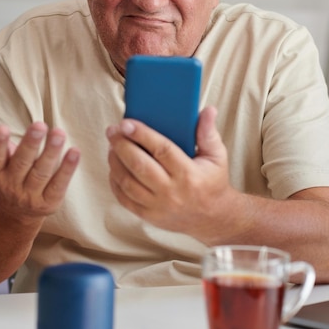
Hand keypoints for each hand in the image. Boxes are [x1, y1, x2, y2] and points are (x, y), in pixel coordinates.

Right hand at [0, 100, 79, 219]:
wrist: (11, 214)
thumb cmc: (3, 171)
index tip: (1, 128)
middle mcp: (11, 183)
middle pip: (21, 163)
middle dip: (30, 144)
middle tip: (40, 124)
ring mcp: (30, 195)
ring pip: (41, 173)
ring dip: (51, 153)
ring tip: (59, 133)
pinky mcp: (49, 202)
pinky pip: (59, 185)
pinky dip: (67, 169)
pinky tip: (75, 151)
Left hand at [106, 106, 234, 242]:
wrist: (212, 218)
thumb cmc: (212, 181)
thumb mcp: (217, 156)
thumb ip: (208, 132)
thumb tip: (208, 110)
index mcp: (188, 174)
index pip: (162, 150)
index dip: (142, 135)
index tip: (126, 123)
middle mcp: (172, 192)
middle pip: (139, 165)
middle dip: (121, 145)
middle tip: (112, 130)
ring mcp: (158, 206)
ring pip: (127, 182)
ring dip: (115, 162)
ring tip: (112, 145)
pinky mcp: (148, 216)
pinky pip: (124, 199)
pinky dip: (115, 181)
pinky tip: (114, 166)